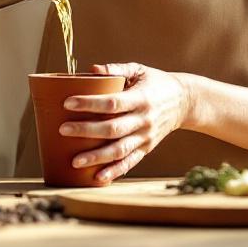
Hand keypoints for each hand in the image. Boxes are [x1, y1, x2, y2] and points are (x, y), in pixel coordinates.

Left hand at [61, 63, 191, 182]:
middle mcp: (144, 120)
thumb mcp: (139, 70)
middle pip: (112, 129)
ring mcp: (145, 137)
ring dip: (96, 157)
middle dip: (86, 131)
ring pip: (119, 150)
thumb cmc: (156, 83)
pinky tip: (97, 178)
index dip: (89, 103)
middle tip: (63, 130)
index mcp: (140, 98)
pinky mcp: (147, 148)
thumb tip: (92, 69)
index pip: (112, 103)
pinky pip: (129, 162)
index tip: (68, 103)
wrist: (184, 102)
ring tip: (75, 161)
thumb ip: (116, 69)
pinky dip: (114, 172)